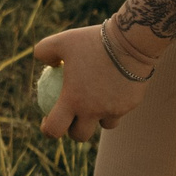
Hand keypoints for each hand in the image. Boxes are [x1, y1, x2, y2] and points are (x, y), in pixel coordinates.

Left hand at [33, 22, 153, 141]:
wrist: (131, 40)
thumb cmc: (93, 40)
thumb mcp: (62, 40)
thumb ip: (44, 51)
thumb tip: (47, 63)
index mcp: (74, 100)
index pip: (55, 129)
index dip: (48, 129)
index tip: (47, 119)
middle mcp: (94, 110)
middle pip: (81, 135)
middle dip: (73, 131)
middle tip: (71, 117)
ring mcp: (115, 110)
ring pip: (104, 124)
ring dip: (97, 119)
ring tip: (95, 105)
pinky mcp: (131, 104)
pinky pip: (120, 110)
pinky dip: (115, 104)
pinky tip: (112, 91)